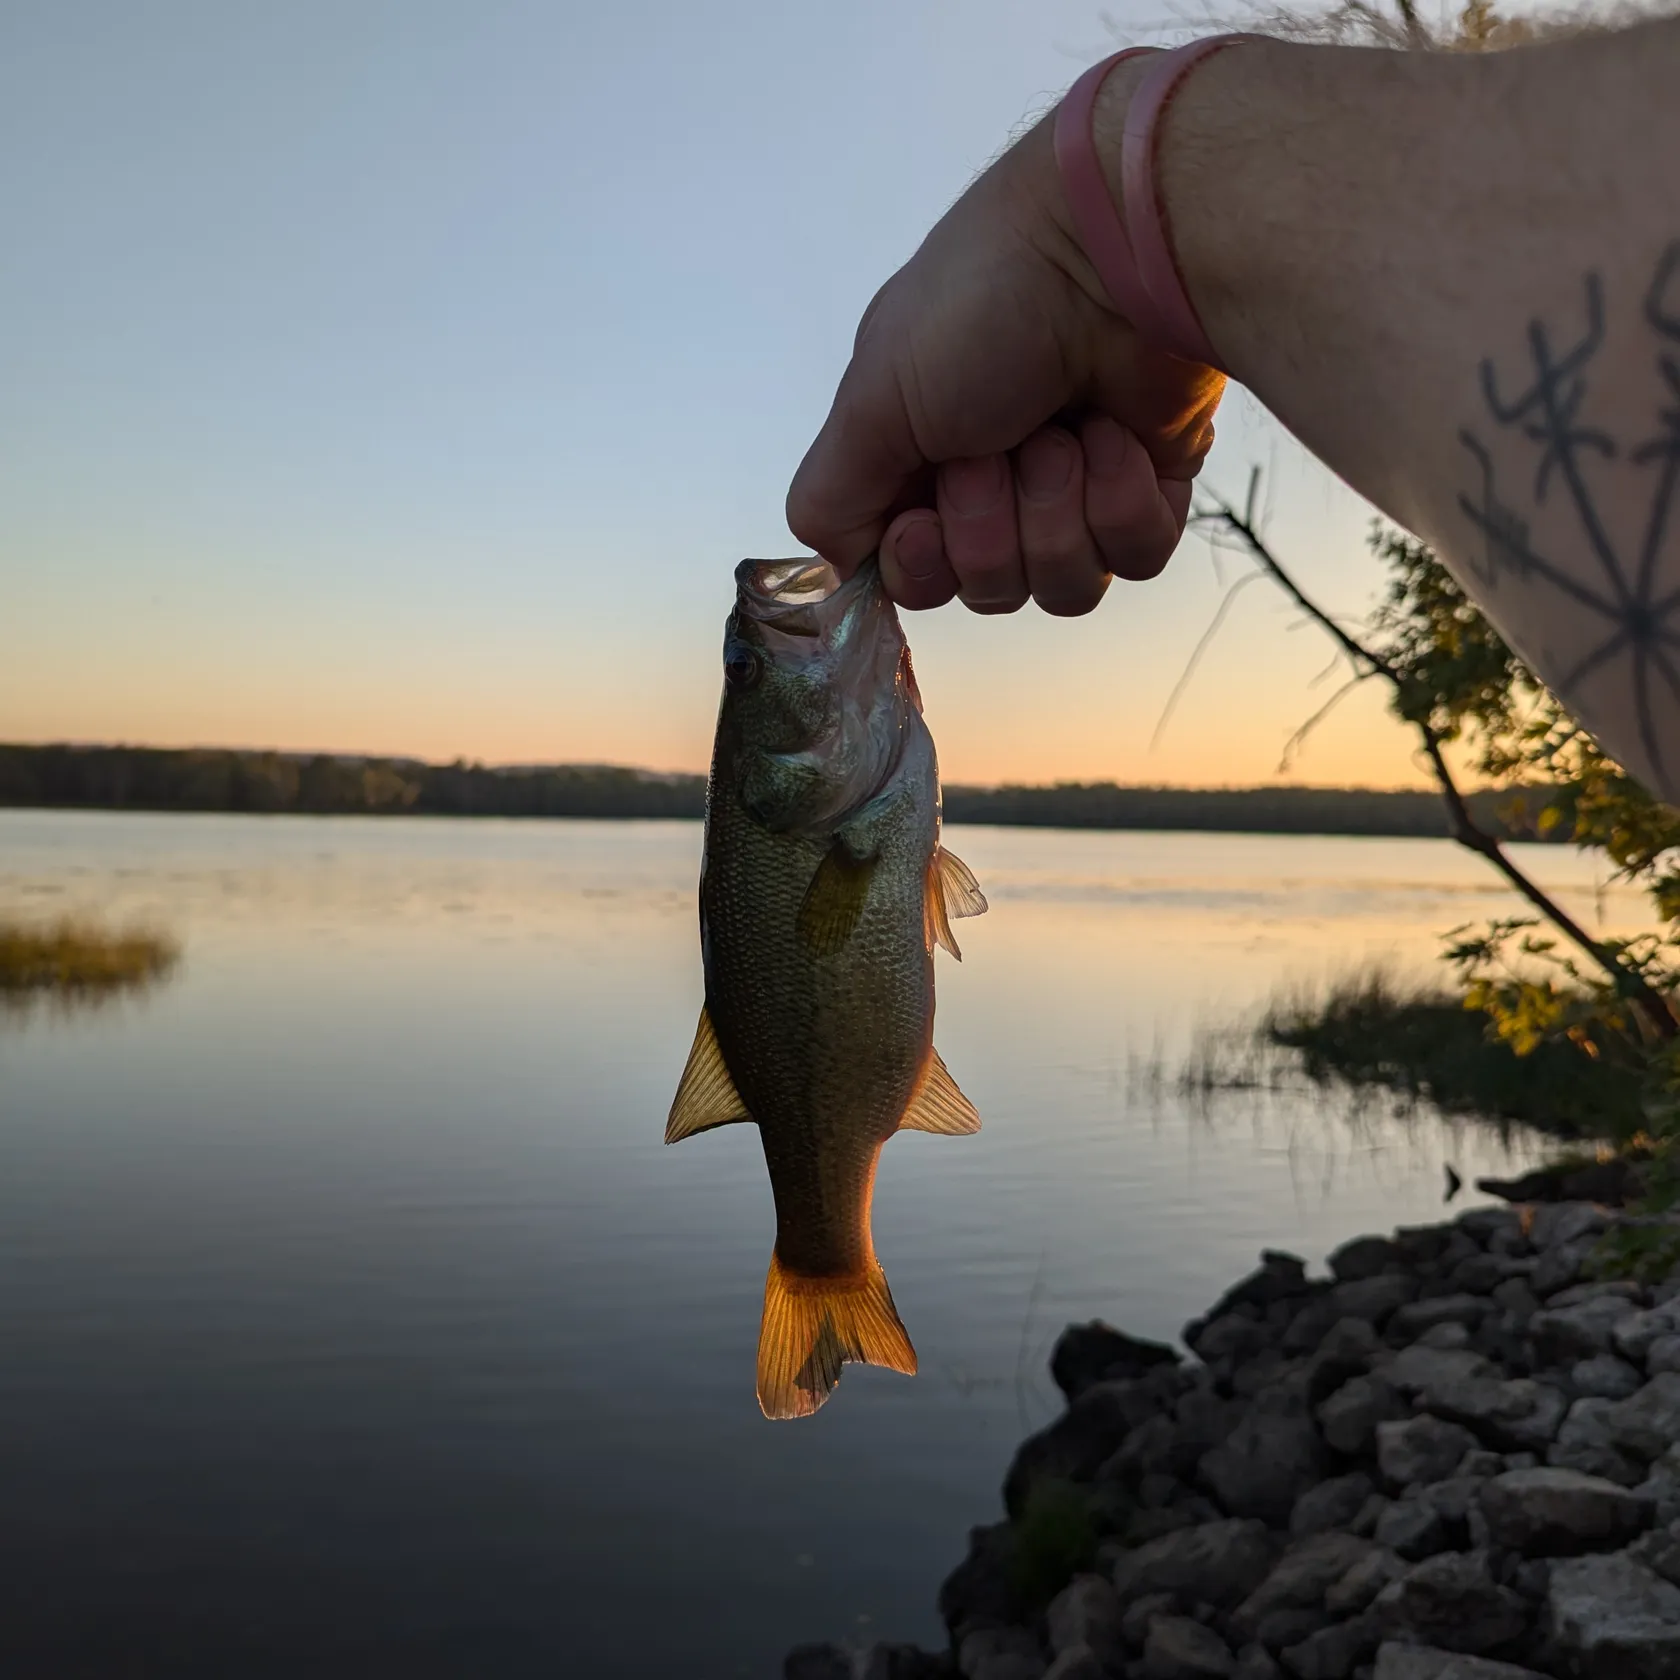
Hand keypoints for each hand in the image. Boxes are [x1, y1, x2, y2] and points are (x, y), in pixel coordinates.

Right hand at [785, 96, 1225, 615]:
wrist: (1112, 252)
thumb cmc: (983, 304)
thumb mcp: (871, 399)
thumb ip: (829, 499)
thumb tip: (838, 570)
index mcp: (922, 464)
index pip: (914, 579)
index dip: (922, 566)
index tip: (926, 520)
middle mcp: (995, 484)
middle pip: (989, 590)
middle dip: (994, 521)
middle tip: (1003, 440)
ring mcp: (1076, 491)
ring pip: (1063, 588)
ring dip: (1058, 506)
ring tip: (1066, 427)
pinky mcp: (1150, 490)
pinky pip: (1134, 560)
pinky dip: (1123, 499)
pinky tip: (1118, 434)